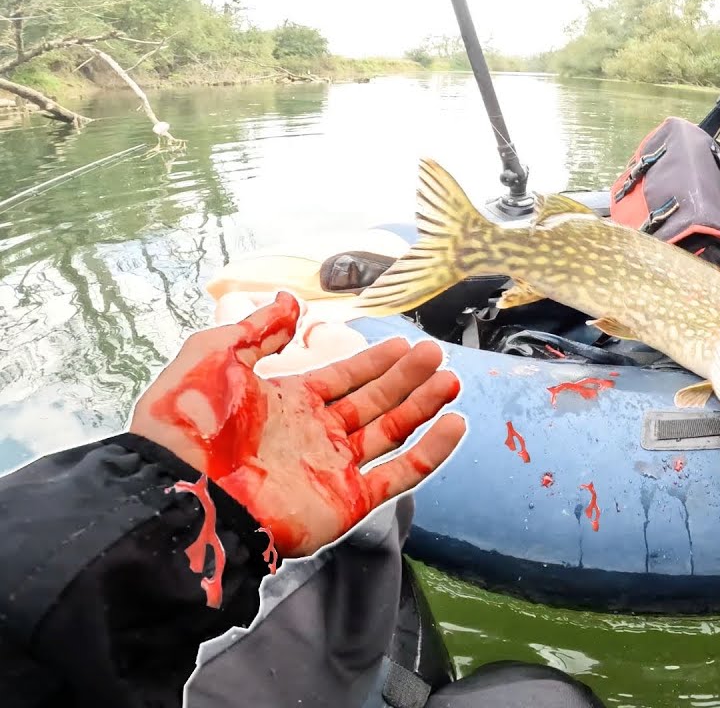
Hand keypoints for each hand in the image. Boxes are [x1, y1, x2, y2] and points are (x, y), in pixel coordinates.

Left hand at [130, 292, 466, 556]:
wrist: (180, 490)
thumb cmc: (186, 423)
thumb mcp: (214, 355)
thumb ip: (257, 329)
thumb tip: (290, 302)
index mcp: (287, 404)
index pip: (343, 378)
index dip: (373, 361)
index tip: (403, 343)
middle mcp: (315, 436)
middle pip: (374, 402)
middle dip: (407, 377)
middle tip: (435, 354)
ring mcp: (333, 470)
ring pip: (392, 433)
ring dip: (423, 406)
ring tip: (450, 380)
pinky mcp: (347, 503)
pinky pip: (399, 476)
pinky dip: (430, 452)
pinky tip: (454, 424)